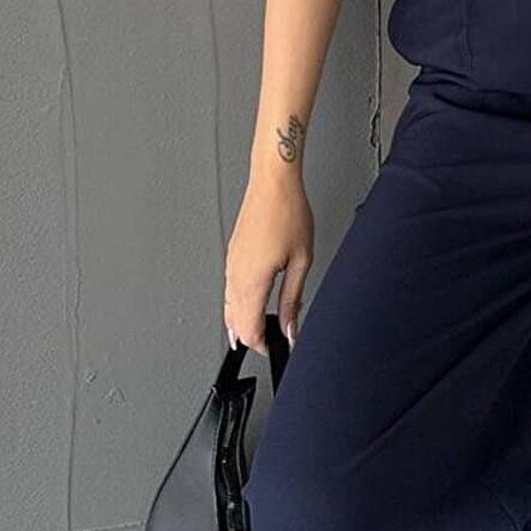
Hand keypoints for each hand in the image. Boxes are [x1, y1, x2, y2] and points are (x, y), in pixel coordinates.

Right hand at [224, 172, 314, 354]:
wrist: (272, 182)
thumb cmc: (287, 211)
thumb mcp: (302, 260)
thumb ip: (293, 298)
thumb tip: (291, 326)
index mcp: (252, 280)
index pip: (250, 329)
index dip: (264, 345)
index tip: (277, 348)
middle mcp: (236, 275)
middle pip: (236, 322)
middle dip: (253, 337)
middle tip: (272, 342)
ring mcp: (231, 264)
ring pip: (228, 307)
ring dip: (242, 322)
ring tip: (258, 331)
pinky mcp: (232, 254)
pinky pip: (228, 289)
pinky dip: (236, 304)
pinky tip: (246, 304)